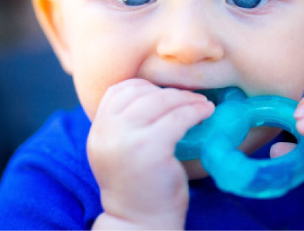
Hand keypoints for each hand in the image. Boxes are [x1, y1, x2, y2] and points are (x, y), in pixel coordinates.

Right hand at [87, 79, 214, 229]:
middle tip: (191, 97)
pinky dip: (195, 111)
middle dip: (169, 91)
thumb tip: (154, 93)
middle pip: (140, 93)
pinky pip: (178, 118)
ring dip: (186, 98)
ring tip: (201, 104)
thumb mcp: (120, 152)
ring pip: (160, 101)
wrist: (141, 224)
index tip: (165, 94)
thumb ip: (124, 125)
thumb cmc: (139, 188)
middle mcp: (106, 133)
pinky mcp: (151, 149)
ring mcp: (127, 140)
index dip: (144, 87)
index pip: (117, 91)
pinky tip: (206, 113)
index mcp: (97, 132)